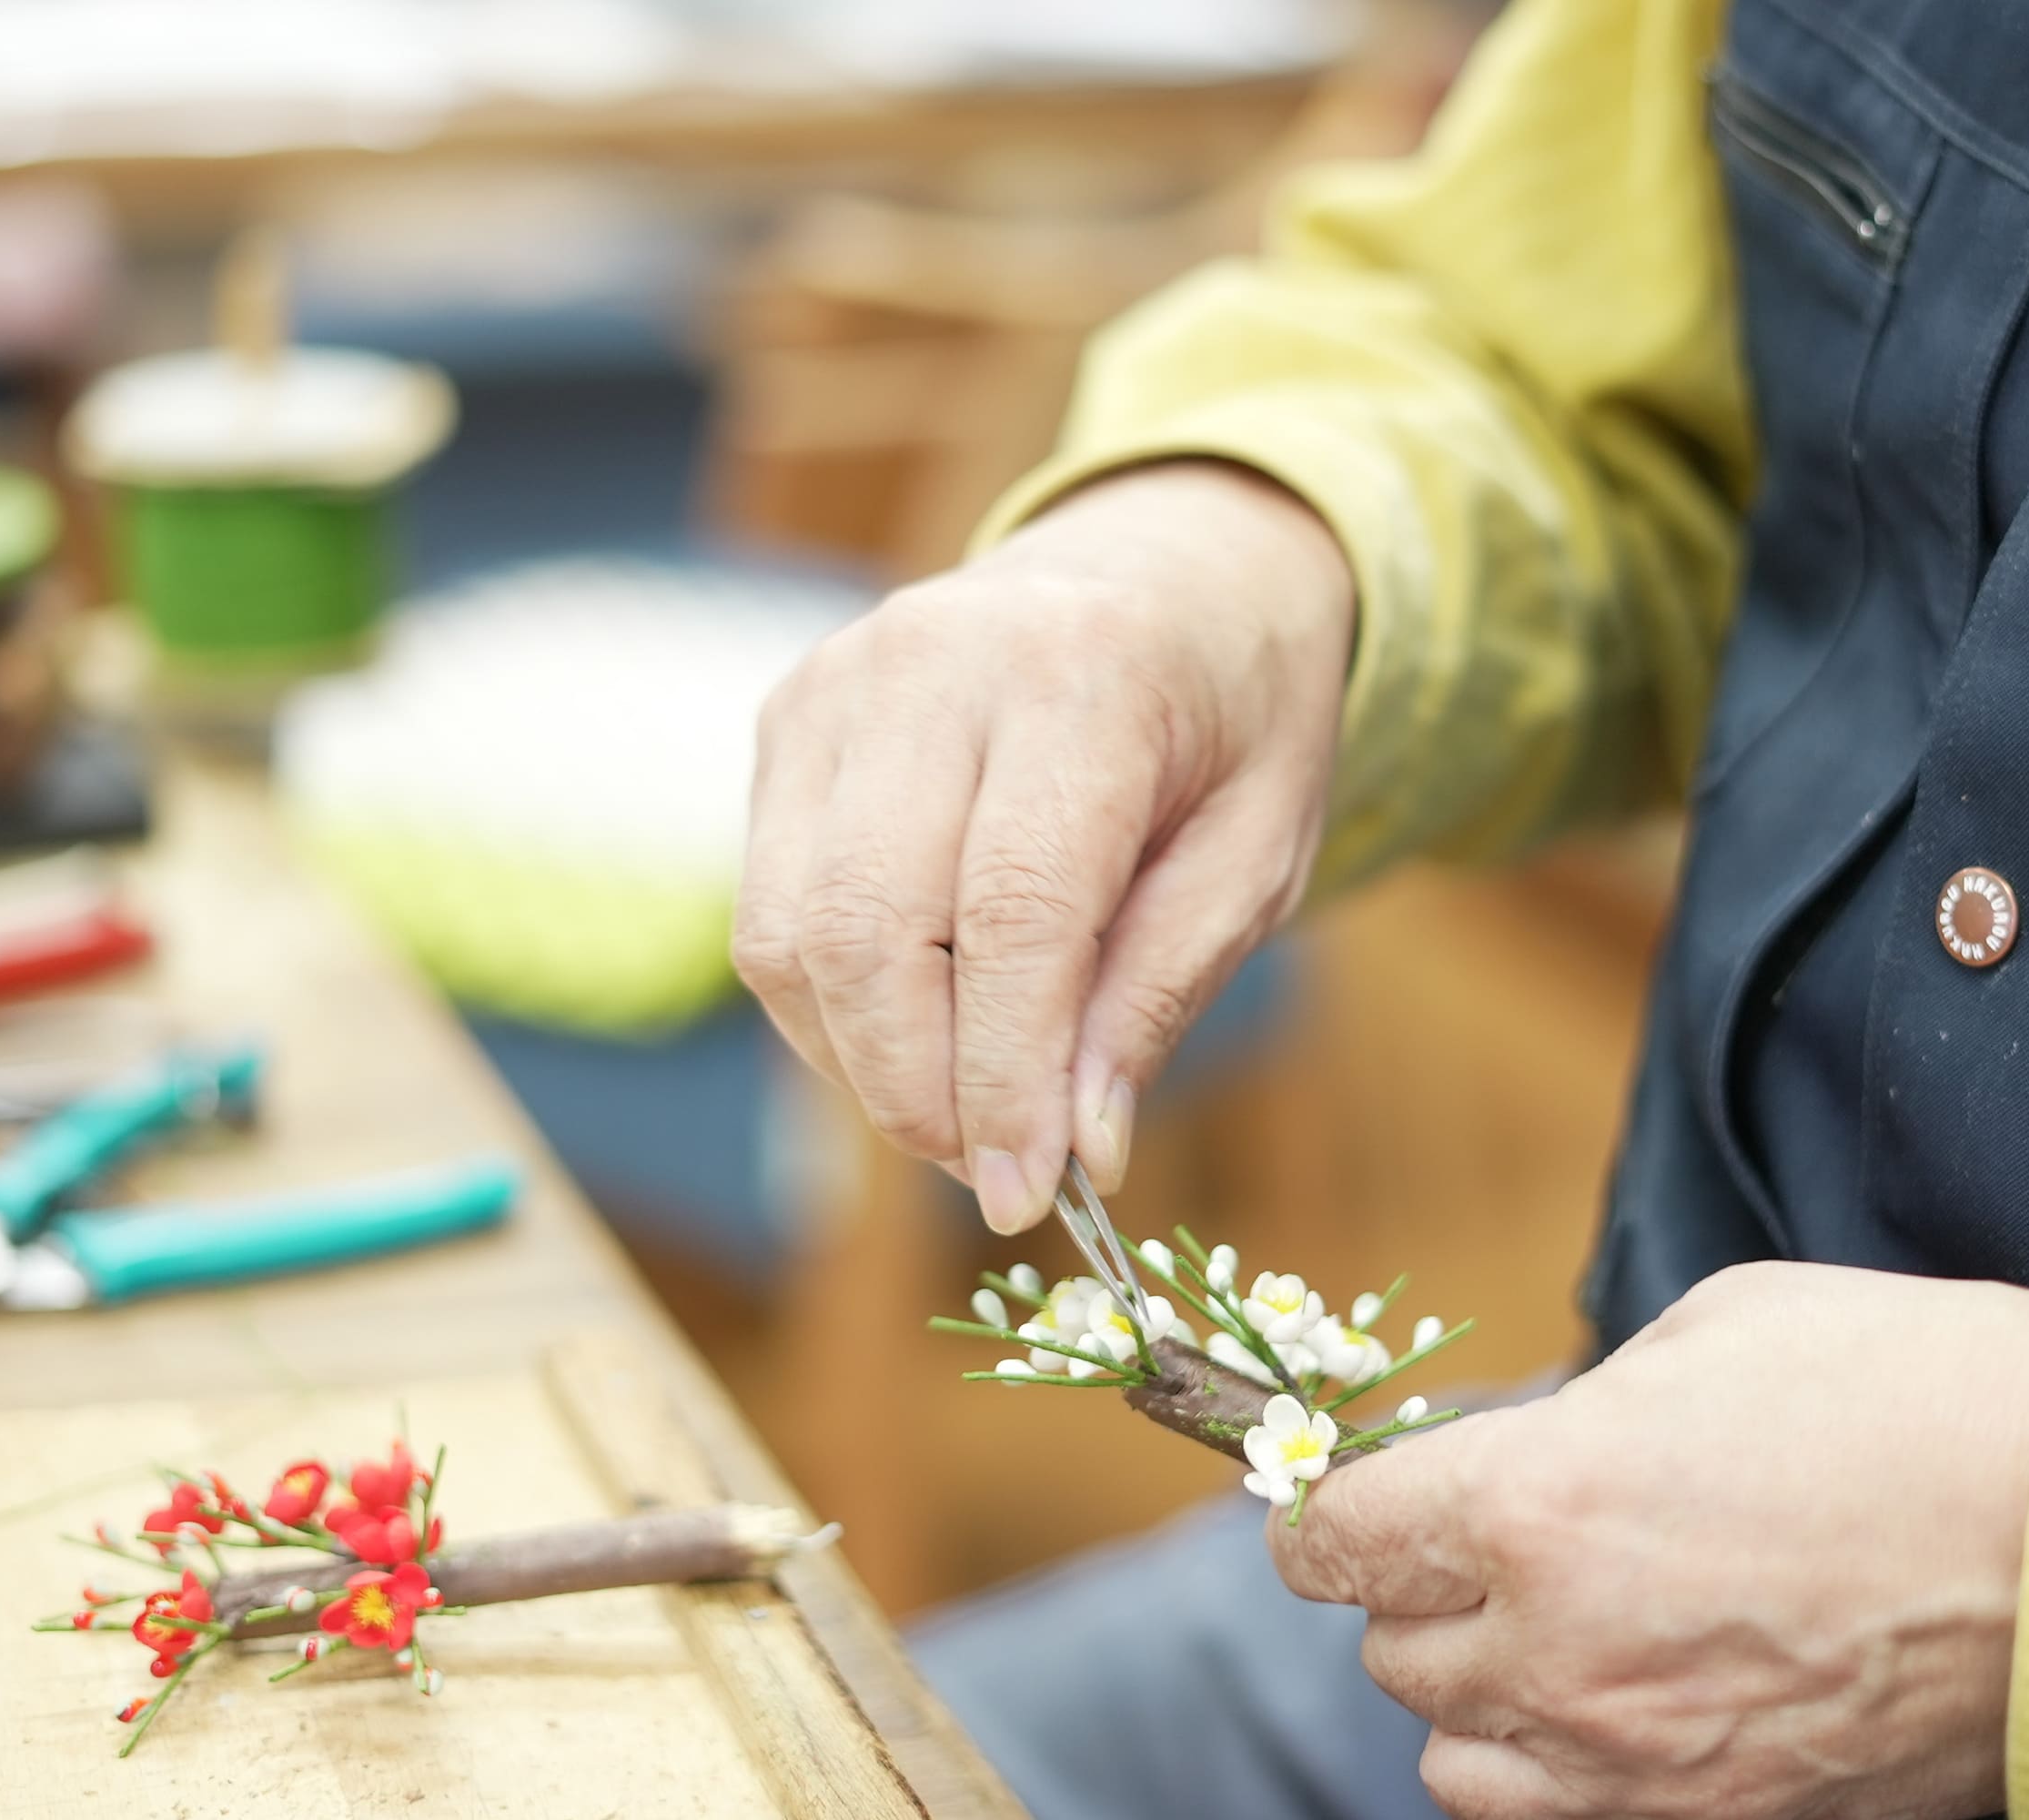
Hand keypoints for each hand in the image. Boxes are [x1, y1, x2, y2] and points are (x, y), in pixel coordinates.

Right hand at [733, 460, 1354, 1230]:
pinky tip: (918, 1029)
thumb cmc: (1230, 720)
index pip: (1008, 913)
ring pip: (793, 934)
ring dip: (864, 1063)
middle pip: (869, 931)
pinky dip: (832, 1008)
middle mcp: (934, 661)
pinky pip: (772, 910)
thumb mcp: (1256, 854)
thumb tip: (1078, 1147)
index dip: (1005, 1077)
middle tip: (992, 1173)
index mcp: (1082, 675)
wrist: (1171, 567)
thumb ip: (1161, 991)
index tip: (1029, 1195)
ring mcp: (840, 683)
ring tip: (963, 1108)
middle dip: (919, 1091)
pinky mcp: (789, 717)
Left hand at [1271, 1262, 2028, 1819]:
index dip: (1322, 1514)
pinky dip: (1558, 1777)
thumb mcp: (1716, 1332)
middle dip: (1424, 1594)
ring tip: (1559, 1638)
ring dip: (1479, 1700)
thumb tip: (1524, 1450)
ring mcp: (1637, 1766)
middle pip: (1392, 1656)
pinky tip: (1624, 1712)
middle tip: (1497, 1544)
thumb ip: (1580, 1409)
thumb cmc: (1918, 1395)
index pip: (1332, 1541)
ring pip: (1455, 1765)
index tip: (1340, 1502)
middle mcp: (1557, 1652)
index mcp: (1532, 1502)